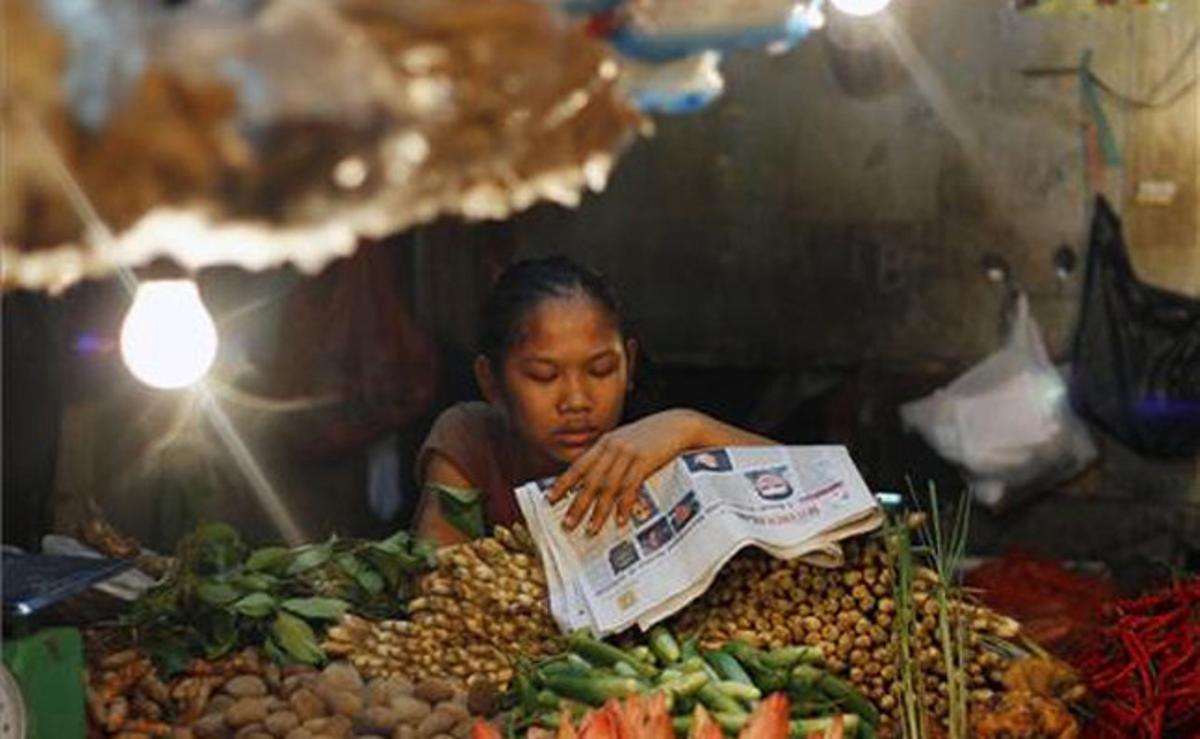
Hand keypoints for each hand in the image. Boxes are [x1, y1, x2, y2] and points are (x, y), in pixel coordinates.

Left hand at [548, 410, 699, 535]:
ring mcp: (628, 453)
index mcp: (605, 443)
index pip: (578, 465)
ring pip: (608, 487)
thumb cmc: (651, 437)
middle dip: (577, 504)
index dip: (563, 483)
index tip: (550, 500)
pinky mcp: (645, 460)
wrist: (677, 425)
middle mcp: (612, 447)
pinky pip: (631, 487)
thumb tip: (594, 479)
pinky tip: (620, 520)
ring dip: (599, 511)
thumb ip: (610, 456)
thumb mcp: (625, 441)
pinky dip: (624, 505)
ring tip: (591, 529)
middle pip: (590, 480)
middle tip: (567, 524)